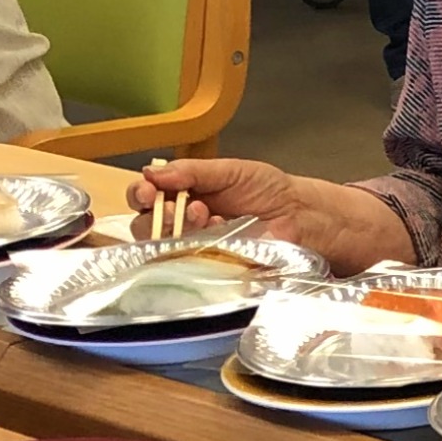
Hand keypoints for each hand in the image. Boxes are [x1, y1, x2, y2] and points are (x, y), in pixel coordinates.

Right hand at [123, 156, 407, 269]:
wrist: (301, 215)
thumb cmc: (267, 190)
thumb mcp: (230, 171)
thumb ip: (192, 171)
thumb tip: (153, 171)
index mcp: (181, 196)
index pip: (145, 197)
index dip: (140, 194)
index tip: (149, 189)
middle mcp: (182, 225)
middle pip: (145, 226)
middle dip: (156, 214)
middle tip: (178, 206)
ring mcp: (195, 249)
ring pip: (163, 248)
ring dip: (177, 229)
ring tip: (204, 214)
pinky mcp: (212, 269)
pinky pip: (191, 267)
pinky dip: (199, 249)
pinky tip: (218, 232)